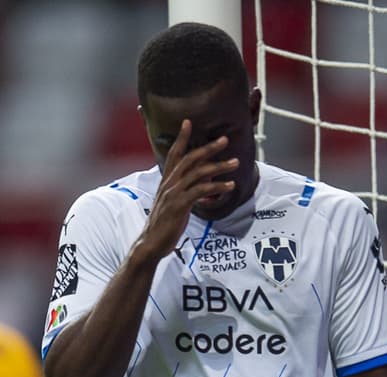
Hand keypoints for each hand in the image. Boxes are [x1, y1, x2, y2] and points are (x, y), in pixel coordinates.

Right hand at [139, 120, 237, 256]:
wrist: (150, 244)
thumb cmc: (164, 226)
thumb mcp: (176, 204)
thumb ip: (189, 190)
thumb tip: (206, 181)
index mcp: (166, 182)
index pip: (174, 154)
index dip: (181, 138)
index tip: (188, 122)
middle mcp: (168, 184)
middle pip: (190, 159)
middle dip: (208, 148)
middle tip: (225, 140)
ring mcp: (173, 193)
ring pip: (199, 173)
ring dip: (219, 166)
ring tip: (235, 163)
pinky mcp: (179, 205)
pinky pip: (201, 191)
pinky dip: (217, 187)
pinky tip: (230, 186)